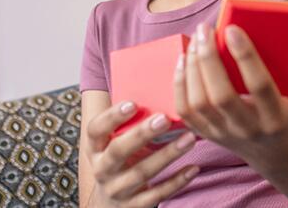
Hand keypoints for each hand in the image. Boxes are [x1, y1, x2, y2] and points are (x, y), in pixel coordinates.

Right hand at [82, 102, 199, 207]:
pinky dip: (177, 181)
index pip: (96, 130)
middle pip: (119, 151)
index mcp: (95, 148)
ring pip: (142, 172)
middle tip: (164, 118)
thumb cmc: (119, 162)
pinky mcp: (134, 206)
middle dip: (141, 134)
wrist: (109, 206)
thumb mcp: (114, 144)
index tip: (132, 103)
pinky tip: (193, 168)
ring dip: (168, 155)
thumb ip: (128, 124)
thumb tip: (157, 90)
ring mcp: (117, 190)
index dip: (112, 117)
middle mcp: (102, 169)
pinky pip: (157, 194)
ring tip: (190, 138)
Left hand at [174, 23, 287, 163]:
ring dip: (193, 68)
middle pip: (221, 96)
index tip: (232, 29)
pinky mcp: (207, 134)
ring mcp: (224, 134)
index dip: (245, 57)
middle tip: (206, 29)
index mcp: (276, 117)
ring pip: (199, 103)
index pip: (259, 86)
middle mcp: (248, 129)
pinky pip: (185, 111)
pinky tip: (184, 60)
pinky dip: (179, 83)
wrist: (272, 154)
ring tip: (196, 40)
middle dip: (209, 59)